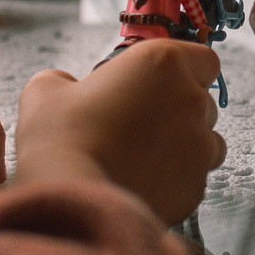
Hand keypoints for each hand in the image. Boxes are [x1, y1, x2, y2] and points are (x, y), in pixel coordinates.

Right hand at [14, 39, 228, 222]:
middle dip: (179, 110)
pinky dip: (177, 180)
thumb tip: (65, 86)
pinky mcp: (196, 186)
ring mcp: (199, 146)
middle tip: (141, 123)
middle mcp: (190, 100)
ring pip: (208, 141)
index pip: (203, 59)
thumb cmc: (60, 138)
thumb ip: (65, 80)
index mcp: (163, 63)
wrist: (71, 196)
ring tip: (146, 157)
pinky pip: (195, 177)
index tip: (161, 82)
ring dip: (185, 145)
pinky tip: (145, 182)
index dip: (185, 71)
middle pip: (203, 100)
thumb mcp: (46, 91)